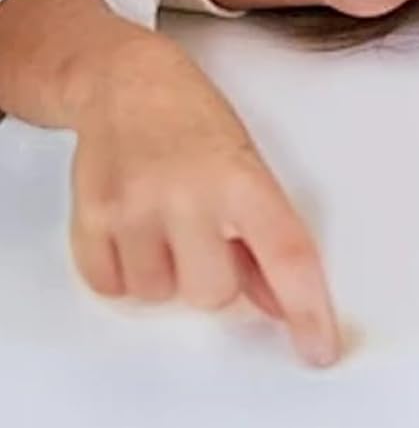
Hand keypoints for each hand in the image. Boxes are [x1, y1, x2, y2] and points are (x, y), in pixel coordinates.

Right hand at [70, 33, 340, 367]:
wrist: (127, 81)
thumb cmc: (196, 120)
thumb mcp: (247, 164)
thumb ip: (263, 235)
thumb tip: (281, 305)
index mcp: (243, 177)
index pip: (287, 255)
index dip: (308, 308)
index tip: (320, 347)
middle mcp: (189, 194)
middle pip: (216, 294)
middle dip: (216, 272)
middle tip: (206, 226)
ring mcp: (135, 208)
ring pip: (161, 297)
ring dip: (167, 270)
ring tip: (167, 216)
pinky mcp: (90, 220)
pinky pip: (113, 289)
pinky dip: (126, 269)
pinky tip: (136, 224)